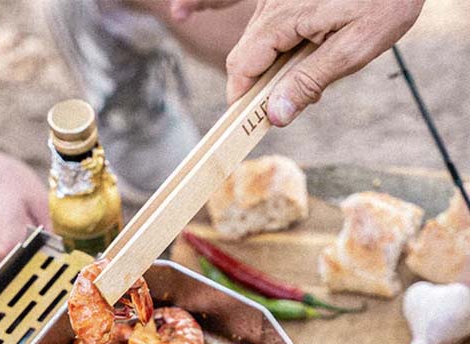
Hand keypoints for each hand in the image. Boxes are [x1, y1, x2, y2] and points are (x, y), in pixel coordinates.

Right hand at [0, 138, 51, 270]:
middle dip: (33, 243)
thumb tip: (59, 244)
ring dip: (18, 245)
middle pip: (28, 259)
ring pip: (13, 259)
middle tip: (24, 217)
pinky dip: (2, 245)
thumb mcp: (34, 194)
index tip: (48, 233)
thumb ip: (50, 224)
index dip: (50, 243)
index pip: (44, 255)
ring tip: (8, 218)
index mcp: (12, 244)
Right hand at [169, 0, 423, 125]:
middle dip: (262, 83)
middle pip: (247, 55)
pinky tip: (192, 14)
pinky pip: (256, 18)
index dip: (241, 100)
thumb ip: (311, 80)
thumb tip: (273, 116)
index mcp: (281, 20)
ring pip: (259, 38)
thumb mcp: (357, 45)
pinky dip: (236, 21)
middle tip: (298, 100)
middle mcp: (270, 6)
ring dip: (273, 59)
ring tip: (322, 61)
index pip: (242, 69)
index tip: (245, 125)